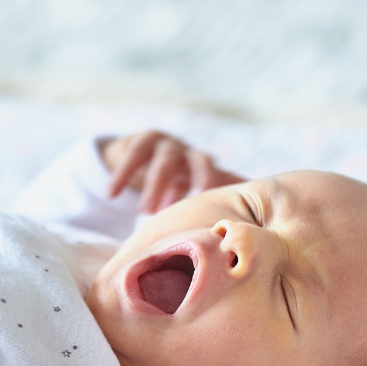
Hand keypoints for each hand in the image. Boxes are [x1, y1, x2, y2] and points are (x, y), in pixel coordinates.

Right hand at [99, 130, 244, 213]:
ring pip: (163, 161)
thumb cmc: (174, 180)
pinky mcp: (138, 141)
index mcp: (205, 167)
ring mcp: (164, 143)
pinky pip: (131, 156)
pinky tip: (111, 194)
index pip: (221, 176)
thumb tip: (254, 224)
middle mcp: (188, 152)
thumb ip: (215, 200)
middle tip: (187, 209)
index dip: (223, 190)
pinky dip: (122, 175)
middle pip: (197, 162)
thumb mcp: (192, 190)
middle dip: (194, 183)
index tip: (222, 211)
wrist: (139, 154)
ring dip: (155, 186)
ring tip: (145, 212)